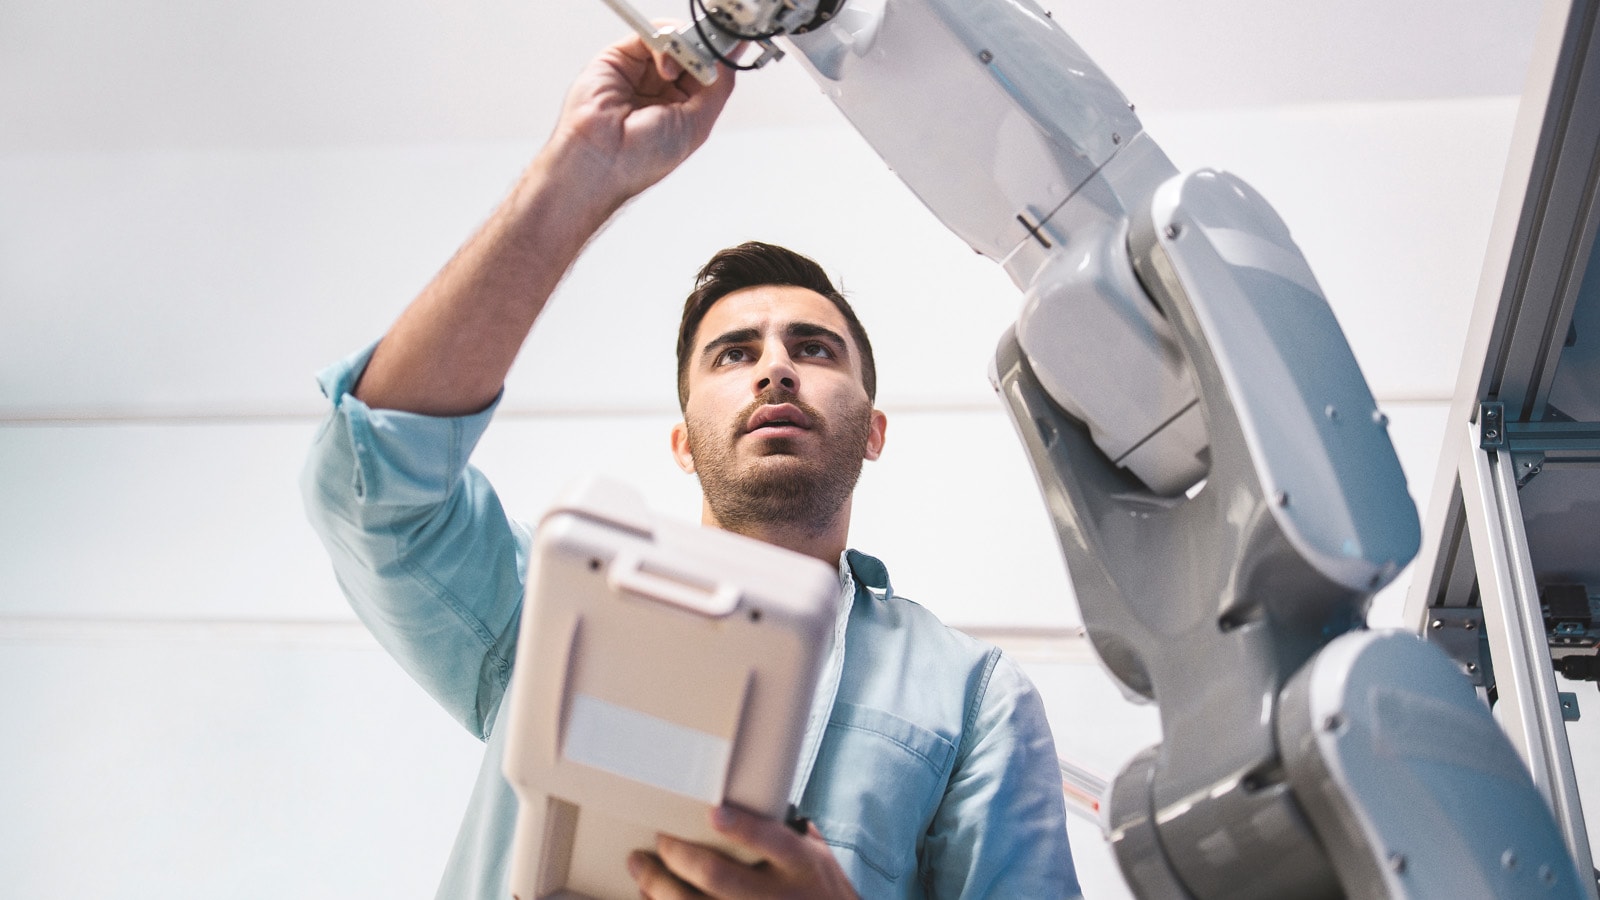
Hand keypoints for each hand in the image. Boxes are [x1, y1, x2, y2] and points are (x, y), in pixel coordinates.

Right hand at [552, 30, 737, 204]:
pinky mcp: (618, 58)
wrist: (600, 160)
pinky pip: (648, 36)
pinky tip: (668, 61)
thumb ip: (717, 88)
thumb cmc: (639, 160)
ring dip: (685, 46)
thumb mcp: (697, 125)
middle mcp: (659, 90)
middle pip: (690, 53)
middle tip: (713, 49)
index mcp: (680, 109)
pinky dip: (664, 41)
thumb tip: (729, 58)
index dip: (719, 60)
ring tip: (688, 60)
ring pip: (670, 41)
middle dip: (704, 49)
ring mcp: (639, 73)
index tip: (732, 48)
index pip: (705, 73)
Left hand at [628, 806, 860, 898]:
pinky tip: (649, 897)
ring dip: (659, 886)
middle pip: (719, 876)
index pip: (771, 841)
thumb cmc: (822, 890)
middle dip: (679, 855)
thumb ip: (786, 828)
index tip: (713, 812)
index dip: (741, 828)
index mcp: (801, 864)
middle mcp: (779, 896)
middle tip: (660, 839)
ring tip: (640, 866)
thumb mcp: (817, 854)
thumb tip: (751, 790)